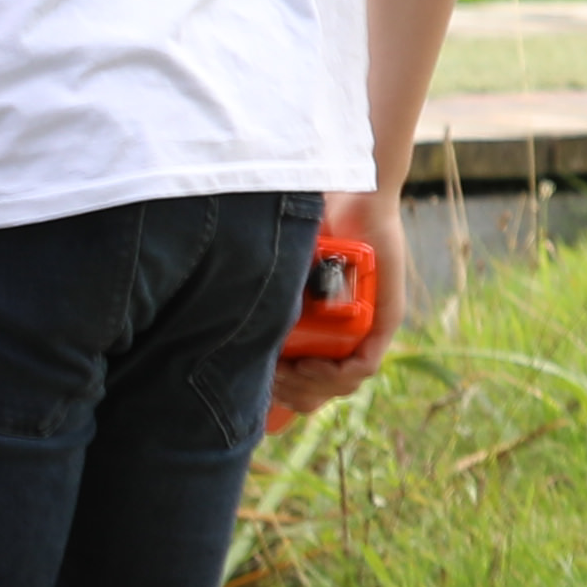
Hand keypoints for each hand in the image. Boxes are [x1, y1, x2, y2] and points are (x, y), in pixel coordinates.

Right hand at [269, 184, 407, 418]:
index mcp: (320, 328)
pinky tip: (314, 364)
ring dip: (310, 386)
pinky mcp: (385, 318)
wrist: (351, 192)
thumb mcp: (278, 266)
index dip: (280, 393)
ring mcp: (368, 329)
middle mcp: (346, 334)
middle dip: (291, 394)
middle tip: (269, 377)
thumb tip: (200, 312)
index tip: (256, 383)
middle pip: (320, 392)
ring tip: (287, 370)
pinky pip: (365, 365)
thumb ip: (259, 288)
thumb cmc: (311, 221)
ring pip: (342, 385)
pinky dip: (338, 374)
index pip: (304, 385)